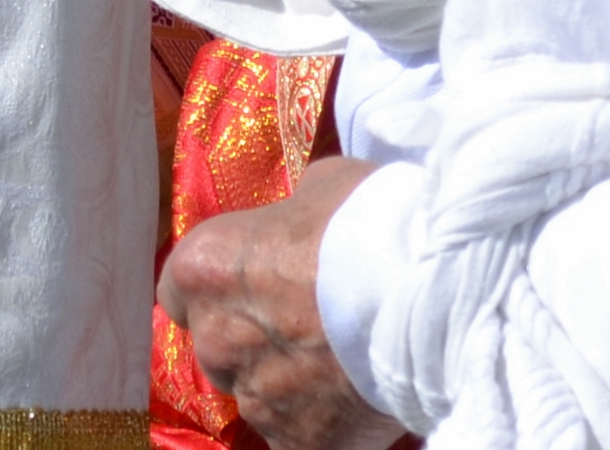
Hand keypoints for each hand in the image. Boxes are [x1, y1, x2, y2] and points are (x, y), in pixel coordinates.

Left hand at [164, 157, 394, 449]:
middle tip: (312, 322)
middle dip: (255, 336)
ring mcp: (255, 401)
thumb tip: (294, 230)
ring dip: (290, 381)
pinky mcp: (297, 446)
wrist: (431, 298)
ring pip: (261, 393)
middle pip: (219, 345)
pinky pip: (299, 434)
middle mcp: (214, 341)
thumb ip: (290, 218)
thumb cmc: (370, 225)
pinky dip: (321, 421)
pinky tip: (357, 398)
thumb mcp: (321, 186)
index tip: (254, 284)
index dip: (218, 287)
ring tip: (344, 360)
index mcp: (205, 268)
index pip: (177, 289)